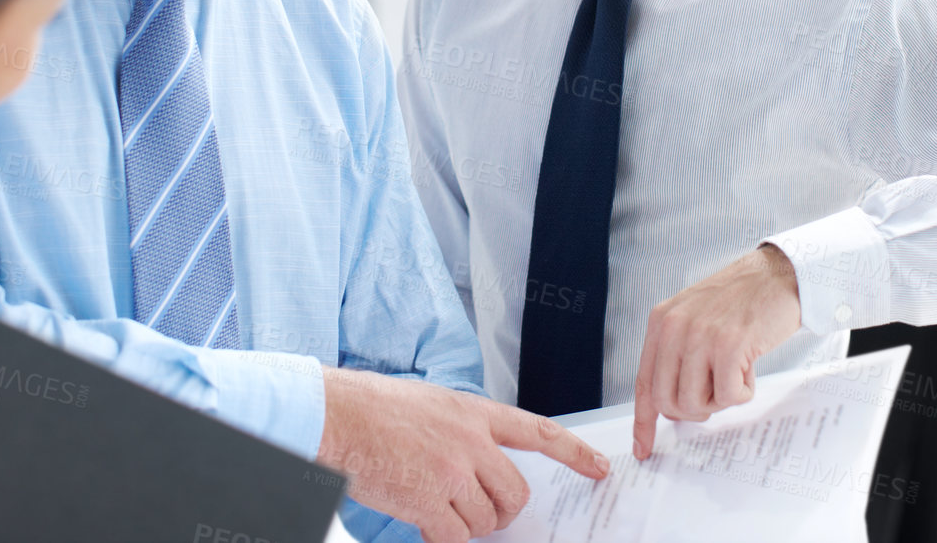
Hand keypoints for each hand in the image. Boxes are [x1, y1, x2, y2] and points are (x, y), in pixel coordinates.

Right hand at [317, 368, 609, 542]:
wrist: (336, 416)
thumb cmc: (373, 410)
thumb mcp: (432, 406)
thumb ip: (463, 434)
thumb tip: (479, 475)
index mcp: (474, 412)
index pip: (539, 432)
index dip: (574, 452)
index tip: (599, 467)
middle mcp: (471, 440)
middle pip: (516, 492)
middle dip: (502, 511)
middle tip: (477, 512)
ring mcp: (452, 469)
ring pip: (487, 519)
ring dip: (467, 525)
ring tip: (436, 509)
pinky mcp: (430, 498)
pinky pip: (456, 537)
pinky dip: (443, 539)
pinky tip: (424, 525)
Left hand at [631, 244, 801, 459]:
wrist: (778, 275)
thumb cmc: (741, 301)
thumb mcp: (694, 319)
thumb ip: (677, 355)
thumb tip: (668, 404)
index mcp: (661, 321)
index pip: (643, 382)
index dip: (643, 421)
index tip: (643, 447)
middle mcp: (674, 327)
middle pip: (667, 402)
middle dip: (693, 411)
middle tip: (715, 396)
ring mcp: (700, 336)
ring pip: (694, 404)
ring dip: (719, 400)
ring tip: (735, 374)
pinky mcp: (730, 345)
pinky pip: (727, 397)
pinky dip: (742, 392)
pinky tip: (750, 367)